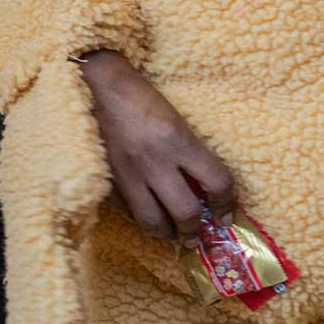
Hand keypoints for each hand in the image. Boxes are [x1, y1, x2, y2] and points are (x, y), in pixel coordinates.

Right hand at [77, 51, 234, 238]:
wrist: (96, 86)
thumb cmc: (141, 97)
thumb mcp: (175, 120)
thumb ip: (190, 152)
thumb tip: (203, 189)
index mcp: (177, 140)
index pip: (217, 182)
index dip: (227, 204)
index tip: (226, 215)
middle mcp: (154, 161)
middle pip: (186, 212)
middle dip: (196, 231)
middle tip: (199, 237)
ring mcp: (128, 173)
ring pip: (153, 221)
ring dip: (167, 234)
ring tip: (173, 235)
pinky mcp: (108, 178)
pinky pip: (129, 211)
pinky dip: (141, 219)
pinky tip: (148, 217)